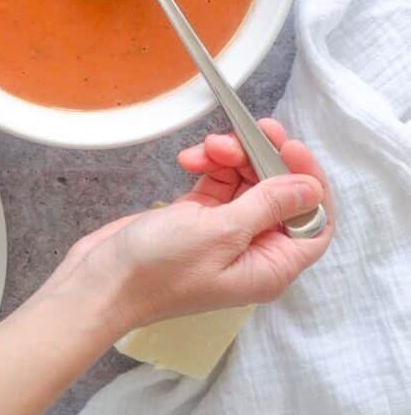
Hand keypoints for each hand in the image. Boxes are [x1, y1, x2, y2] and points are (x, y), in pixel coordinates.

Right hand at [53, 120, 333, 338]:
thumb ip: (268, 205)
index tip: (287, 147)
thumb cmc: (158, 271)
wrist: (101, 283)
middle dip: (262, 159)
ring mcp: (225, 234)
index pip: (313, 221)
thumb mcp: (220, 233)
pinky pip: (218, 182)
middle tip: (245, 132)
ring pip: (246, 182)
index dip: (308, 182)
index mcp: (270, 266)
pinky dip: (209, 166)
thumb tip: (311, 188)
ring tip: (206, 149)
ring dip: (231, 157)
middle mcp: (254, 251)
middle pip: (279, 193)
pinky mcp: (199, 219)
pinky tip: (190, 160)